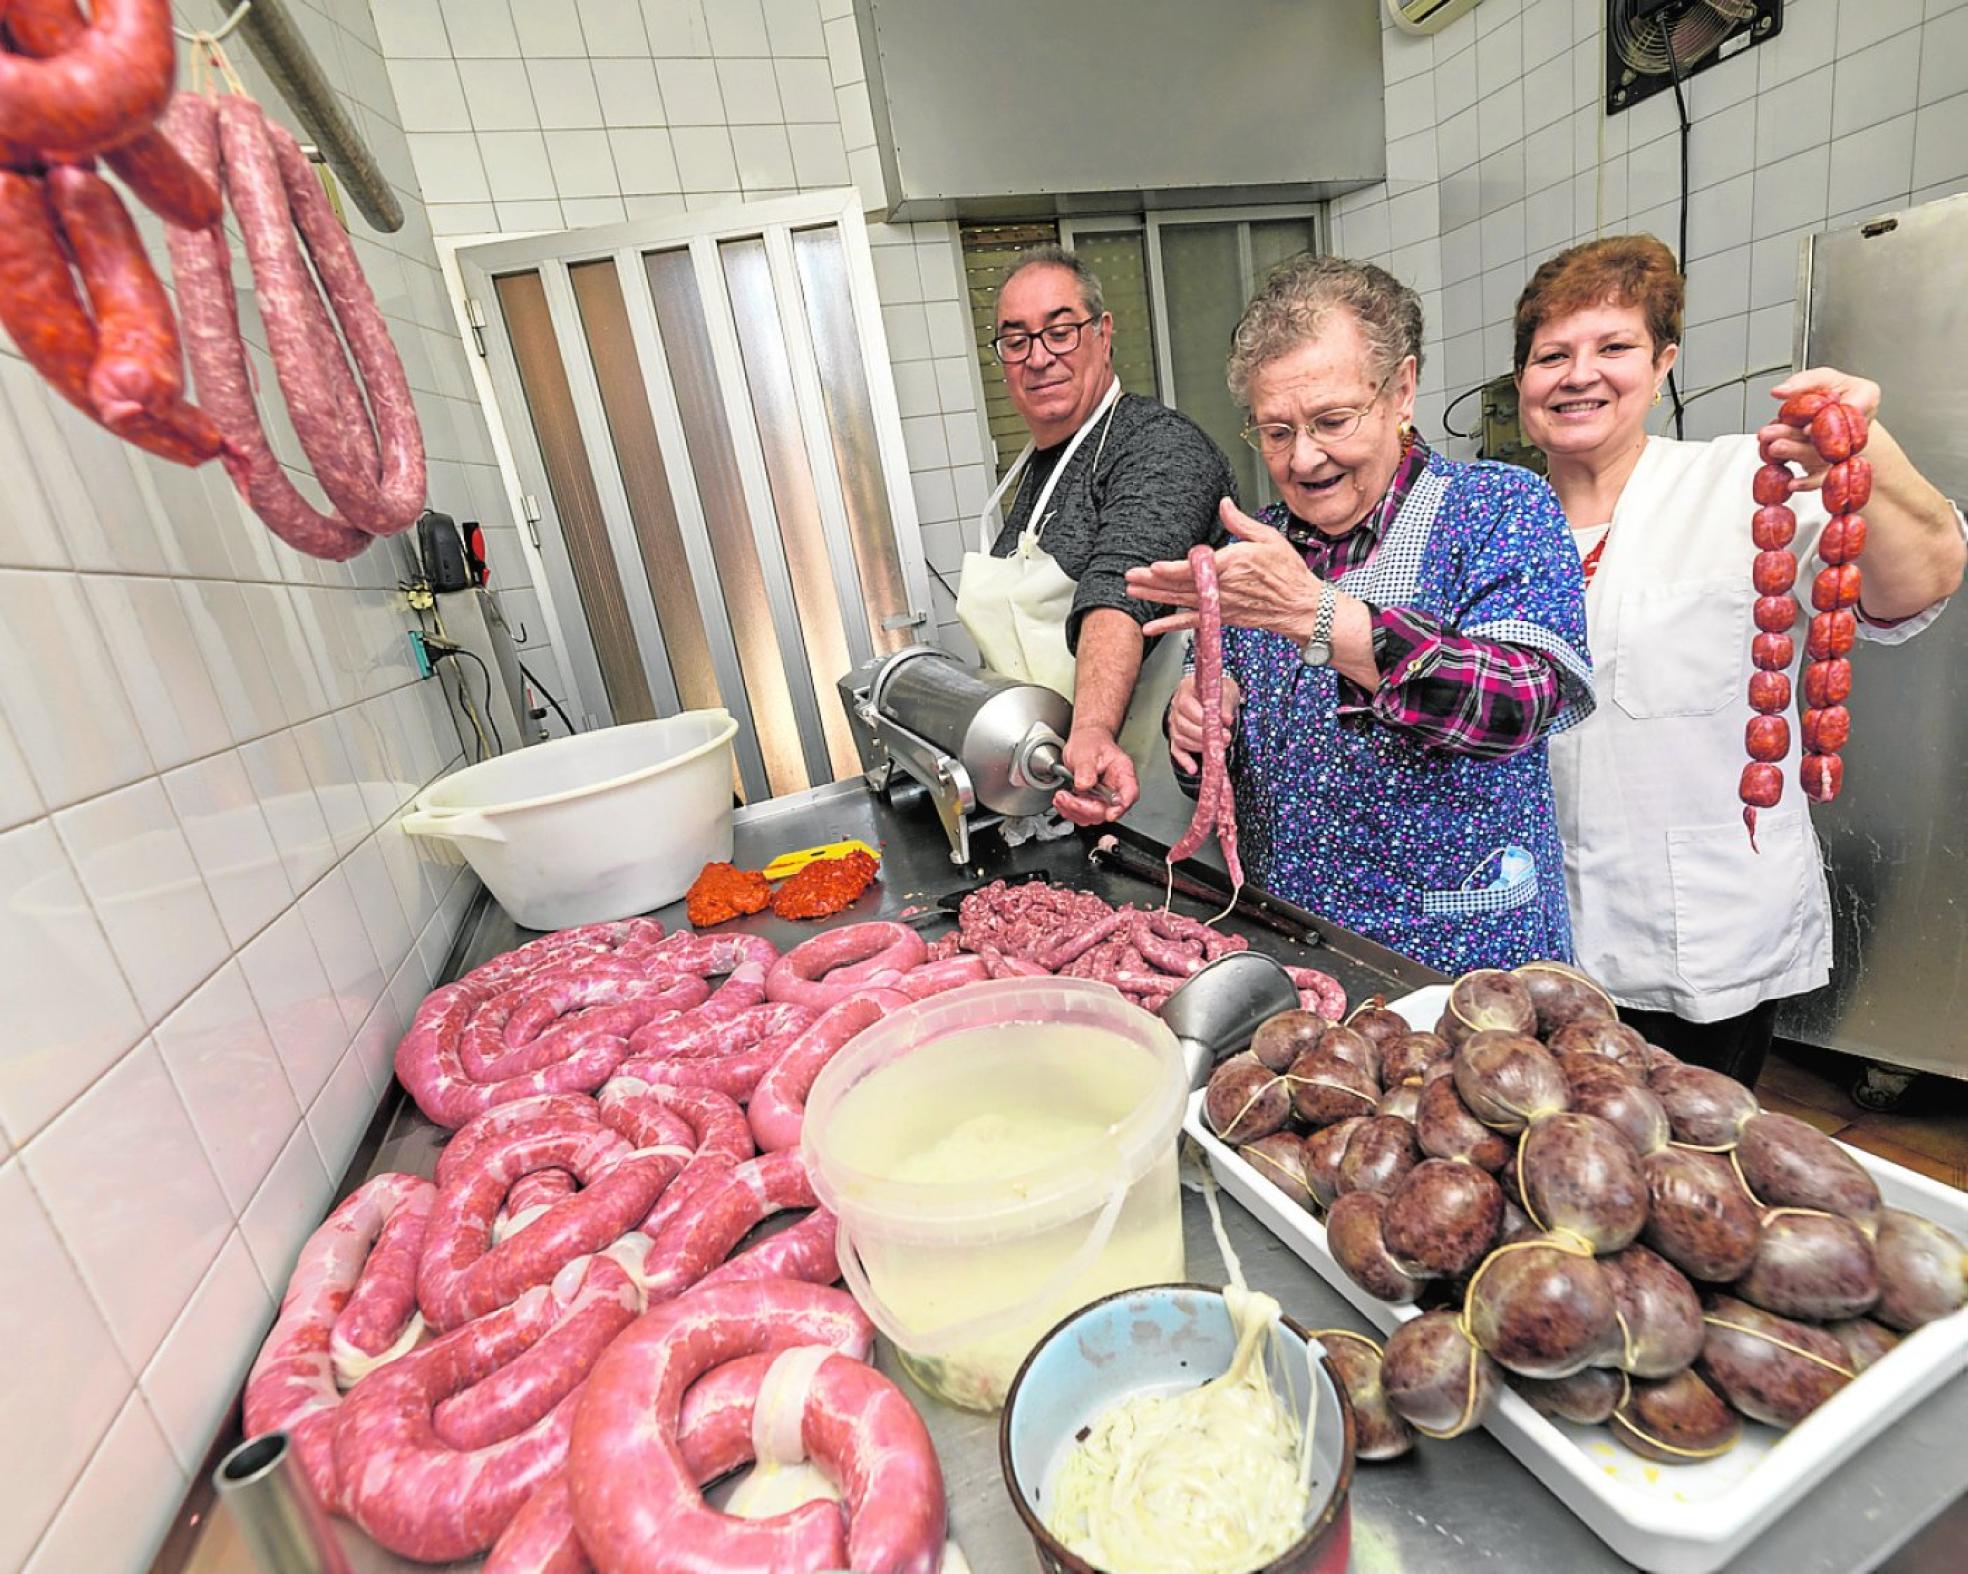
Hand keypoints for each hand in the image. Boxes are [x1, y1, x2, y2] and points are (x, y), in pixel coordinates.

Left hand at [1052, 724, 1138, 825]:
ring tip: (1061, 797)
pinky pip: (1083, 815)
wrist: (1084, 742)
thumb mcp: (1086, 752)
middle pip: (1107, 809)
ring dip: (1073, 811)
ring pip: (1093, 816)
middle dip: (1083, 808)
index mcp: (1122, 772)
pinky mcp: (1092, 802)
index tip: (1110, 814)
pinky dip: (1069, 811)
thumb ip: (1086, 769)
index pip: (1129, 794)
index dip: (1121, 807)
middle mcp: (1116, 788)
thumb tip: (1084, 785)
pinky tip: (1062, 800)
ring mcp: (1104, 797)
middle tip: (1065, 797)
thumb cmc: (1091, 743)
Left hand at [1125, 497, 1322, 642]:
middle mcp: (1223, 588)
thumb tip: (1224, 504)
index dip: (1173, 569)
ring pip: (1181, 601)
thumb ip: (1240, 523)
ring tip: (1132, 591)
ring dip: (1155, 597)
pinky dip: (1169, 625)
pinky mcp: (1221, 617)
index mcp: (1233, 565)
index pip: (1196, 568)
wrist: (1300, 606)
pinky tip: (1151, 627)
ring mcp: (1220, 604)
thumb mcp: (1268, 538)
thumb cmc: (1288, 573)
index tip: (1154, 567)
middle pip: (1181, 585)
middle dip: (1153, 581)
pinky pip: (1191, 622)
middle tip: (1130, 576)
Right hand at [1167, 670, 1242, 774]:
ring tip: (1216, 748)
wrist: (1214, 694)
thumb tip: (1226, 719)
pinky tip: (1193, 767)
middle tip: (1224, 738)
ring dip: (1199, 746)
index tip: (1220, 724)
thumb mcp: (1226, 689)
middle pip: (1183, 725)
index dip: (1201, 717)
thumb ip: (1225, 703)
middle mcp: (1176, 706)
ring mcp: (1174, 722)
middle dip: (1204, 735)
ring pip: (1180, 738)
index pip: (1186, 705)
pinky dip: (1184, 760)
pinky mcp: (1177, 736)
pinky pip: (1176, 750)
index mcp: (1186, 690)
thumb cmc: (1218, 690)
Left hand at [1759, 368, 1882, 491]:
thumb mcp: (1823, 378)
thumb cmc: (1835, 394)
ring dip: (1793, 453)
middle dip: (1796, 436)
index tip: (1806, 428)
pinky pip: (1823, 477)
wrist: (1842, 415)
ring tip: (1772, 447)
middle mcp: (1857, 426)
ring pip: (1820, 455)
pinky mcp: (1831, 464)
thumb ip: (1803, 382)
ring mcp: (1844, 447)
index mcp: (1865, 398)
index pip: (1850, 410)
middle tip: (1773, 435)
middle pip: (1828, 436)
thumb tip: (1779, 391)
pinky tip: (1793, 483)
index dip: (1828, 421)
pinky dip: (1808, 482)